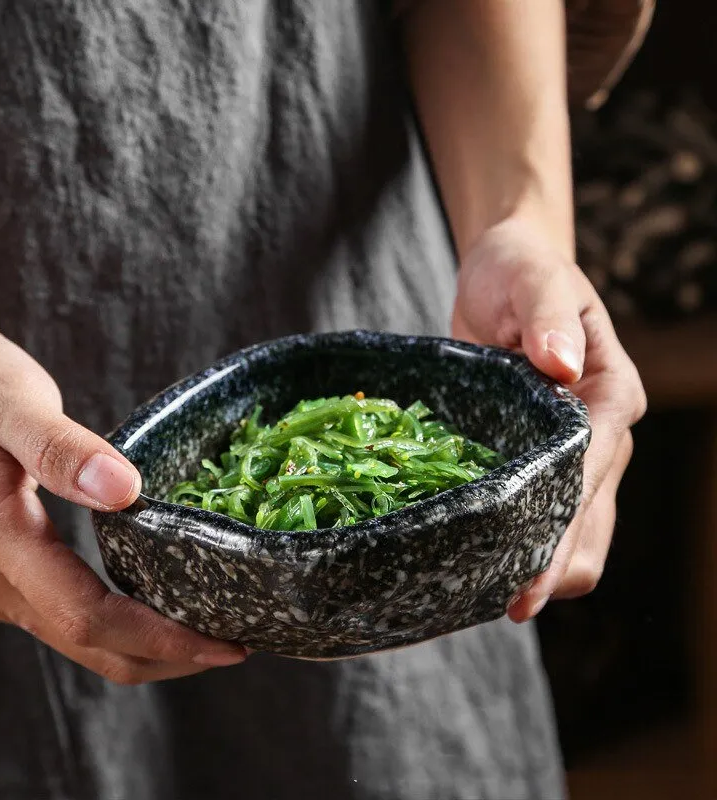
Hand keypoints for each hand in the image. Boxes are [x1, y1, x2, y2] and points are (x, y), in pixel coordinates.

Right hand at [0, 319, 245, 682]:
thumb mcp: (9, 398)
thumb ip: (61, 447)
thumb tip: (126, 491)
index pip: (86, 615)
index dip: (161, 638)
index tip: (222, 643)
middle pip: (84, 643)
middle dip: (164, 656)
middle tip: (234, 645)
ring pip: (71, 637)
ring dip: (141, 646)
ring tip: (205, 629)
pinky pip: (59, 613)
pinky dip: (114, 623)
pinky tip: (151, 602)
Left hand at [451, 217, 646, 618]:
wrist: (502, 271)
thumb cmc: (521, 272)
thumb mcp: (533, 280)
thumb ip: (548, 317)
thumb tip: (561, 367)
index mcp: (608, 396)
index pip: (591, 473)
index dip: (565, 530)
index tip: (534, 582)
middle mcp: (600, 434)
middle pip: (591, 518)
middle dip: (557, 565)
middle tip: (508, 605)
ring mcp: (569, 451)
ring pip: (575, 528)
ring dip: (544, 564)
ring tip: (492, 596)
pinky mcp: (535, 455)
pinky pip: (540, 510)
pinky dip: (522, 540)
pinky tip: (485, 560)